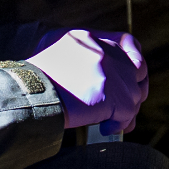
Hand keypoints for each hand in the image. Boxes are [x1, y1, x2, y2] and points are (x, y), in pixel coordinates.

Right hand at [24, 29, 148, 133]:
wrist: (30, 92)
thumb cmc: (36, 75)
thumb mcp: (54, 46)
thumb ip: (79, 49)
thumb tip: (95, 68)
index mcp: (92, 38)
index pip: (129, 42)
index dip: (135, 57)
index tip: (135, 72)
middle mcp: (106, 52)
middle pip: (138, 70)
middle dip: (135, 89)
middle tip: (126, 105)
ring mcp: (113, 74)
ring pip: (134, 95)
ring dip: (125, 111)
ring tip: (111, 122)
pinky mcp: (113, 97)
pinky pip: (128, 114)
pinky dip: (119, 125)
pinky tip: (106, 129)